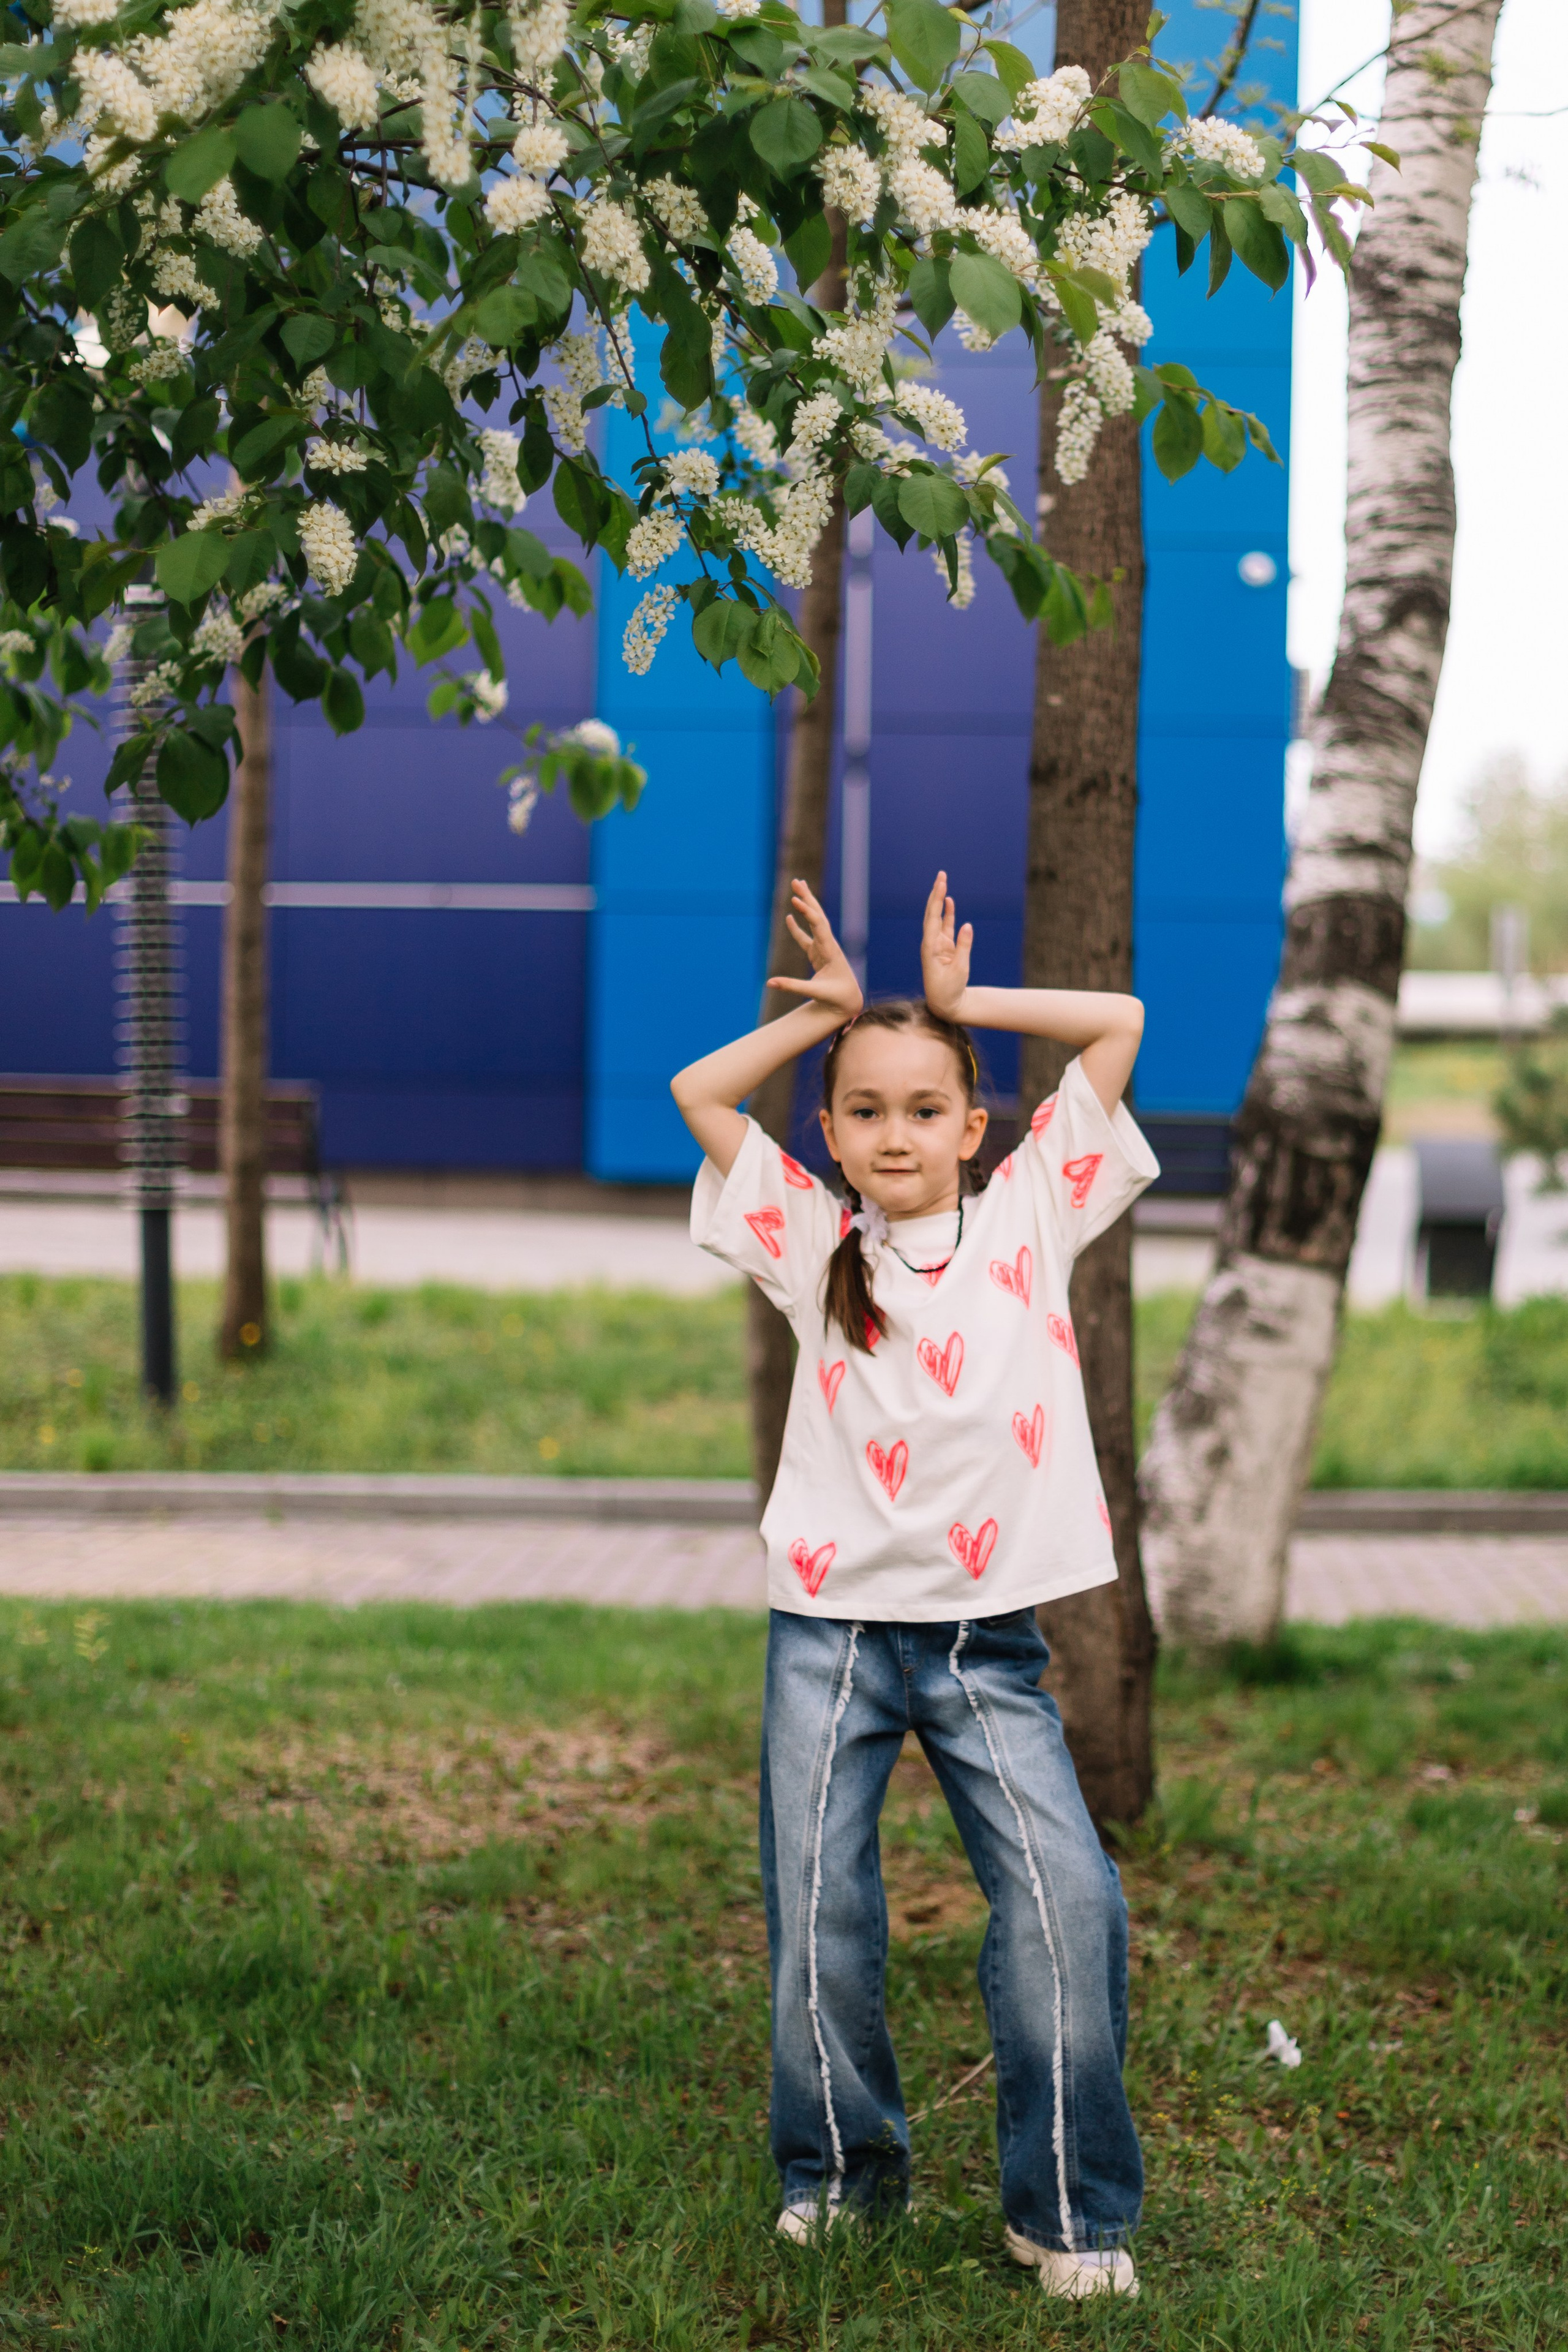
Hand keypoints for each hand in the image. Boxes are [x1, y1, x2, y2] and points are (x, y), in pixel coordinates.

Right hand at [767, 879, 862, 1021]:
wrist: (849, 1002)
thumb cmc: (836, 998)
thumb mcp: (815, 993)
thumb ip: (792, 986)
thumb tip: (769, 983)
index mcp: (831, 951)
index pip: (819, 926)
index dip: (807, 912)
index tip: (795, 899)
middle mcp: (829, 945)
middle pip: (818, 916)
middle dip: (808, 899)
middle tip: (796, 881)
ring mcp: (824, 948)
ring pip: (814, 922)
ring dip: (806, 906)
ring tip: (797, 888)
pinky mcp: (818, 954)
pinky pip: (807, 937)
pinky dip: (798, 927)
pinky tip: (789, 917)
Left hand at [921, 870, 971, 1020]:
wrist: (945, 1003)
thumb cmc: (949, 989)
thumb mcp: (960, 970)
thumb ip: (963, 947)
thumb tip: (967, 925)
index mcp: (930, 948)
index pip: (932, 918)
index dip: (937, 900)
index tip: (941, 884)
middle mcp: (930, 943)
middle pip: (932, 913)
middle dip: (936, 894)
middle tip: (941, 875)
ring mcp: (937, 944)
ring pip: (938, 918)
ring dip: (940, 901)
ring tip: (942, 882)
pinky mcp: (944, 947)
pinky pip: (945, 927)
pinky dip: (948, 914)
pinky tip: (949, 901)